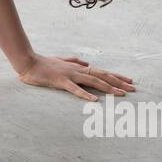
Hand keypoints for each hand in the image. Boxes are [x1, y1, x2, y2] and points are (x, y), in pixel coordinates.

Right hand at [16, 54, 135, 100]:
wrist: (28, 62)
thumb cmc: (44, 63)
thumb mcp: (61, 61)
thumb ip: (74, 61)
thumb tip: (86, 63)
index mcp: (78, 67)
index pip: (101, 71)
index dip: (116, 76)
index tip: (129, 81)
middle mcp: (77, 70)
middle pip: (102, 76)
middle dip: (118, 82)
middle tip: (133, 89)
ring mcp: (70, 75)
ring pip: (93, 81)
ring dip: (108, 87)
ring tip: (120, 94)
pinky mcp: (60, 81)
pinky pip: (75, 89)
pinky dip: (85, 94)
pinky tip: (95, 100)